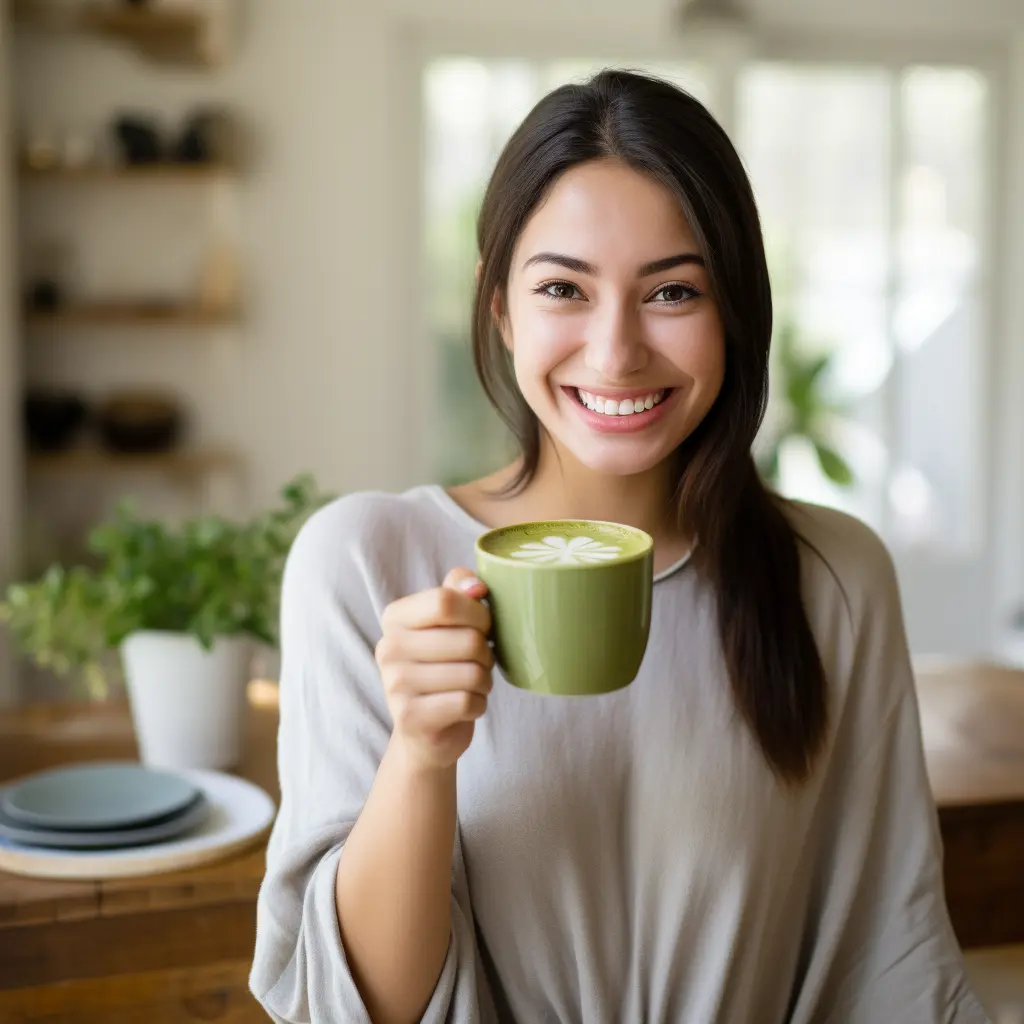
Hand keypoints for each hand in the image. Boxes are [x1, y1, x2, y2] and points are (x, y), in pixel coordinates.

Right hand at [375, 568, 493, 771]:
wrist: (425, 730)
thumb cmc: (445, 666)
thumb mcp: (448, 623)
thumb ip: (458, 592)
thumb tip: (477, 586)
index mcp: (395, 617)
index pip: (445, 600)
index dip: (478, 613)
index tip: (483, 626)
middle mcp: (387, 647)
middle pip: (467, 639)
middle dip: (487, 653)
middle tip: (479, 662)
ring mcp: (394, 684)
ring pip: (471, 673)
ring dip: (484, 681)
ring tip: (472, 684)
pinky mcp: (409, 717)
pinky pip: (466, 702)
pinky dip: (478, 705)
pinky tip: (465, 706)